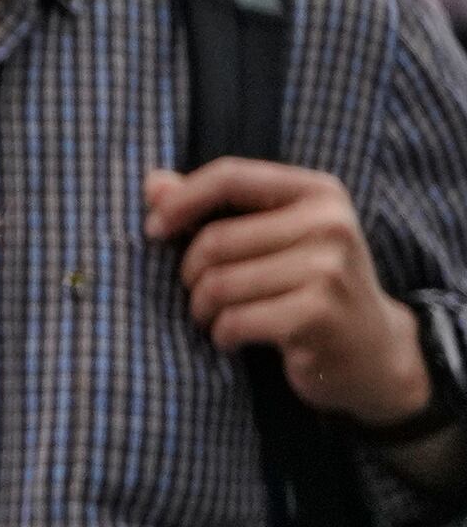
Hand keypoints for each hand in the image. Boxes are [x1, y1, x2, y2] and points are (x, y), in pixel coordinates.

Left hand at [147, 159, 436, 427]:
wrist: (372, 350)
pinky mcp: (317, 315)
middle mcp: (330, 225)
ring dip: (203, 310)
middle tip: (202, 294)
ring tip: (220, 317)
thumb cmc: (308, 285)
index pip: (230, 176)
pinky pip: (233, 321)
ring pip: (218, 285)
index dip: (180, 201)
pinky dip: (222, 335)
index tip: (154, 231)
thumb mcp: (272, 236)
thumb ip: (213, 207)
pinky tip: (236, 339)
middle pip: (215, 241)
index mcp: (318, 193)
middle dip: (191, 275)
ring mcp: (328, 270)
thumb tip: (153, 183)